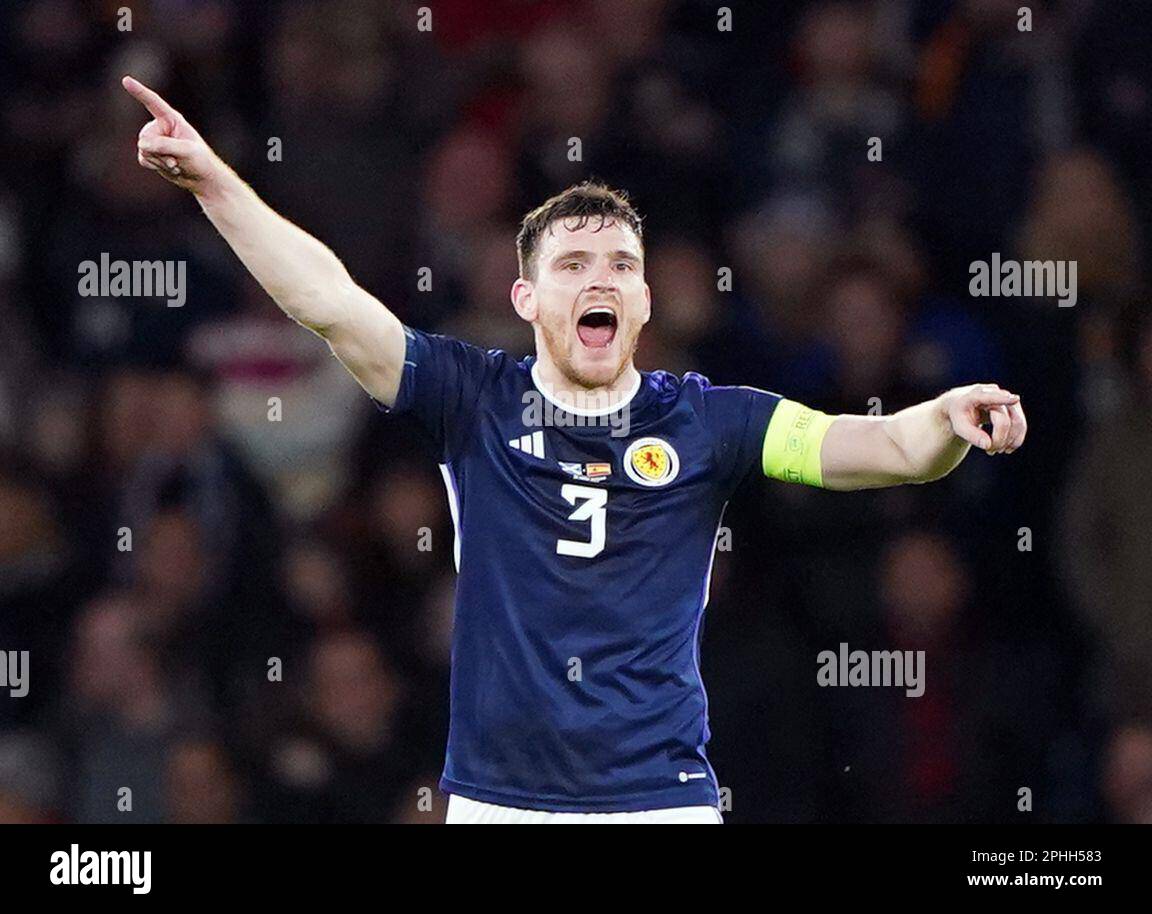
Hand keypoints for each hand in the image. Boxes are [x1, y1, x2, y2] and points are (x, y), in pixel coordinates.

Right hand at [122, 75, 221, 193]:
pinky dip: (156, 166)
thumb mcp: (186, 151)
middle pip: (146, 137)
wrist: (202, 178)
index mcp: (172, 119)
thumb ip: (164, 145)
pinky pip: (143, 158)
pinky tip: (171, 168)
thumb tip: (143, 145)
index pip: (153, 103)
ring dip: (160, 161)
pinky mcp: (151, 153)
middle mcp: (160, 127)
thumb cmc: (201, 161)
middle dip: (159, 152)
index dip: (139, 92)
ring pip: (144, 149)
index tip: (126, 80)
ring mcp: (154, 140)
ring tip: (176, 164)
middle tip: (176, 160)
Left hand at [943, 384, 1027, 454]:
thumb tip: (988, 445)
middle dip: (999, 439)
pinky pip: (1021, 423)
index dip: (1003, 399)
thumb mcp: (959, 425)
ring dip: (1010, 441)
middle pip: (1005, 420)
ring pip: (1017, 422)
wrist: (963, 404)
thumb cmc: (959, 414)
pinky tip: (1007, 448)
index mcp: (976, 394)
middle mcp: (994, 392)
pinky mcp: (1013, 406)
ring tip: (996, 450)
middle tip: (990, 452)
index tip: (1015, 399)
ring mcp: (1006, 398)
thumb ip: (971, 435)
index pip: (990, 397)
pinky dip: (1016, 439)